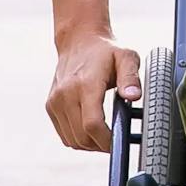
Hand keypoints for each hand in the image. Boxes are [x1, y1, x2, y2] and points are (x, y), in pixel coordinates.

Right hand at [45, 34, 141, 151]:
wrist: (79, 41)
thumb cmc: (106, 51)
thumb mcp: (126, 57)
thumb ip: (131, 78)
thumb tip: (134, 96)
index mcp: (85, 84)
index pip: (92, 124)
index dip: (107, 140)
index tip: (120, 142)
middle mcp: (66, 94)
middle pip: (82, 136)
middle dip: (101, 145)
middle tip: (116, 141)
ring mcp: (55, 101)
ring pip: (72, 140)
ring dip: (90, 144)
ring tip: (105, 136)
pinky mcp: (50, 106)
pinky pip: (64, 134)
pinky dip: (78, 139)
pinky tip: (92, 130)